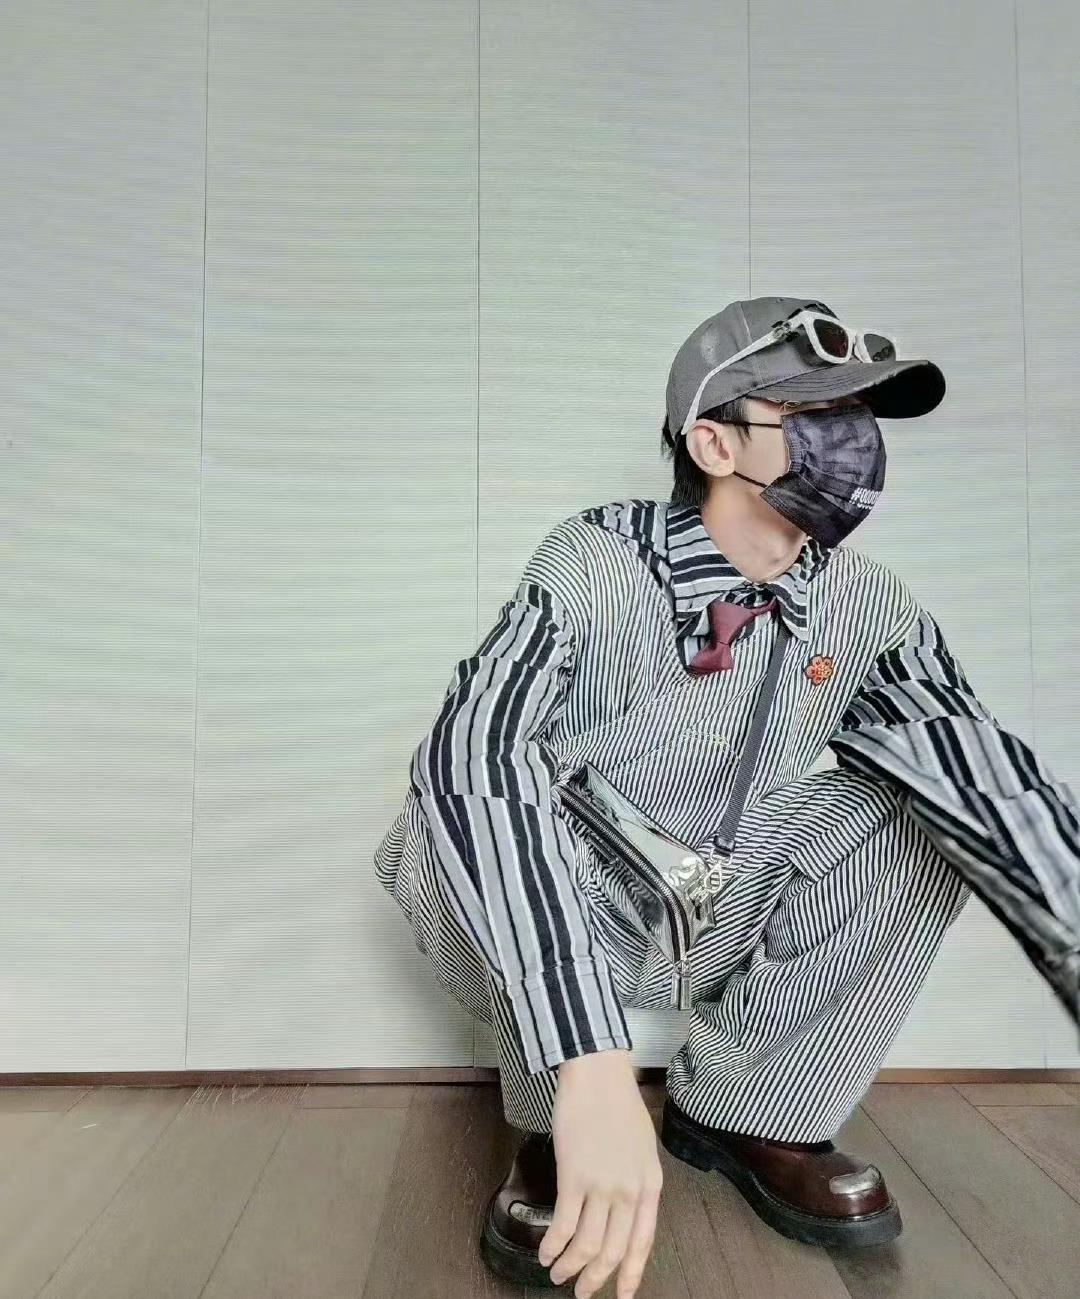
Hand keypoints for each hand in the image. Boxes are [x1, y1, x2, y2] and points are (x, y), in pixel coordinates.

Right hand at [538, 1049, 662, 1298]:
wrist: (598, 1074)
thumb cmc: (618, 1102)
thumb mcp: (642, 1146)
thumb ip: (636, 1180)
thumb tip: (623, 1208)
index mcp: (650, 1184)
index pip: (642, 1243)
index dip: (630, 1274)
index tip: (622, 1295)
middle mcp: (629, 1191)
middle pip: (612, 1251)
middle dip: (595, 1279)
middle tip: (581, 1292)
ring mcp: (602, 1186)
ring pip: (587, 1245)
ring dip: (569, 1266)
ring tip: (557, 1274)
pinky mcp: (574, 1177)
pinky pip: (563, 1225)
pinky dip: (552, 1245)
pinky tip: (544, 1252)